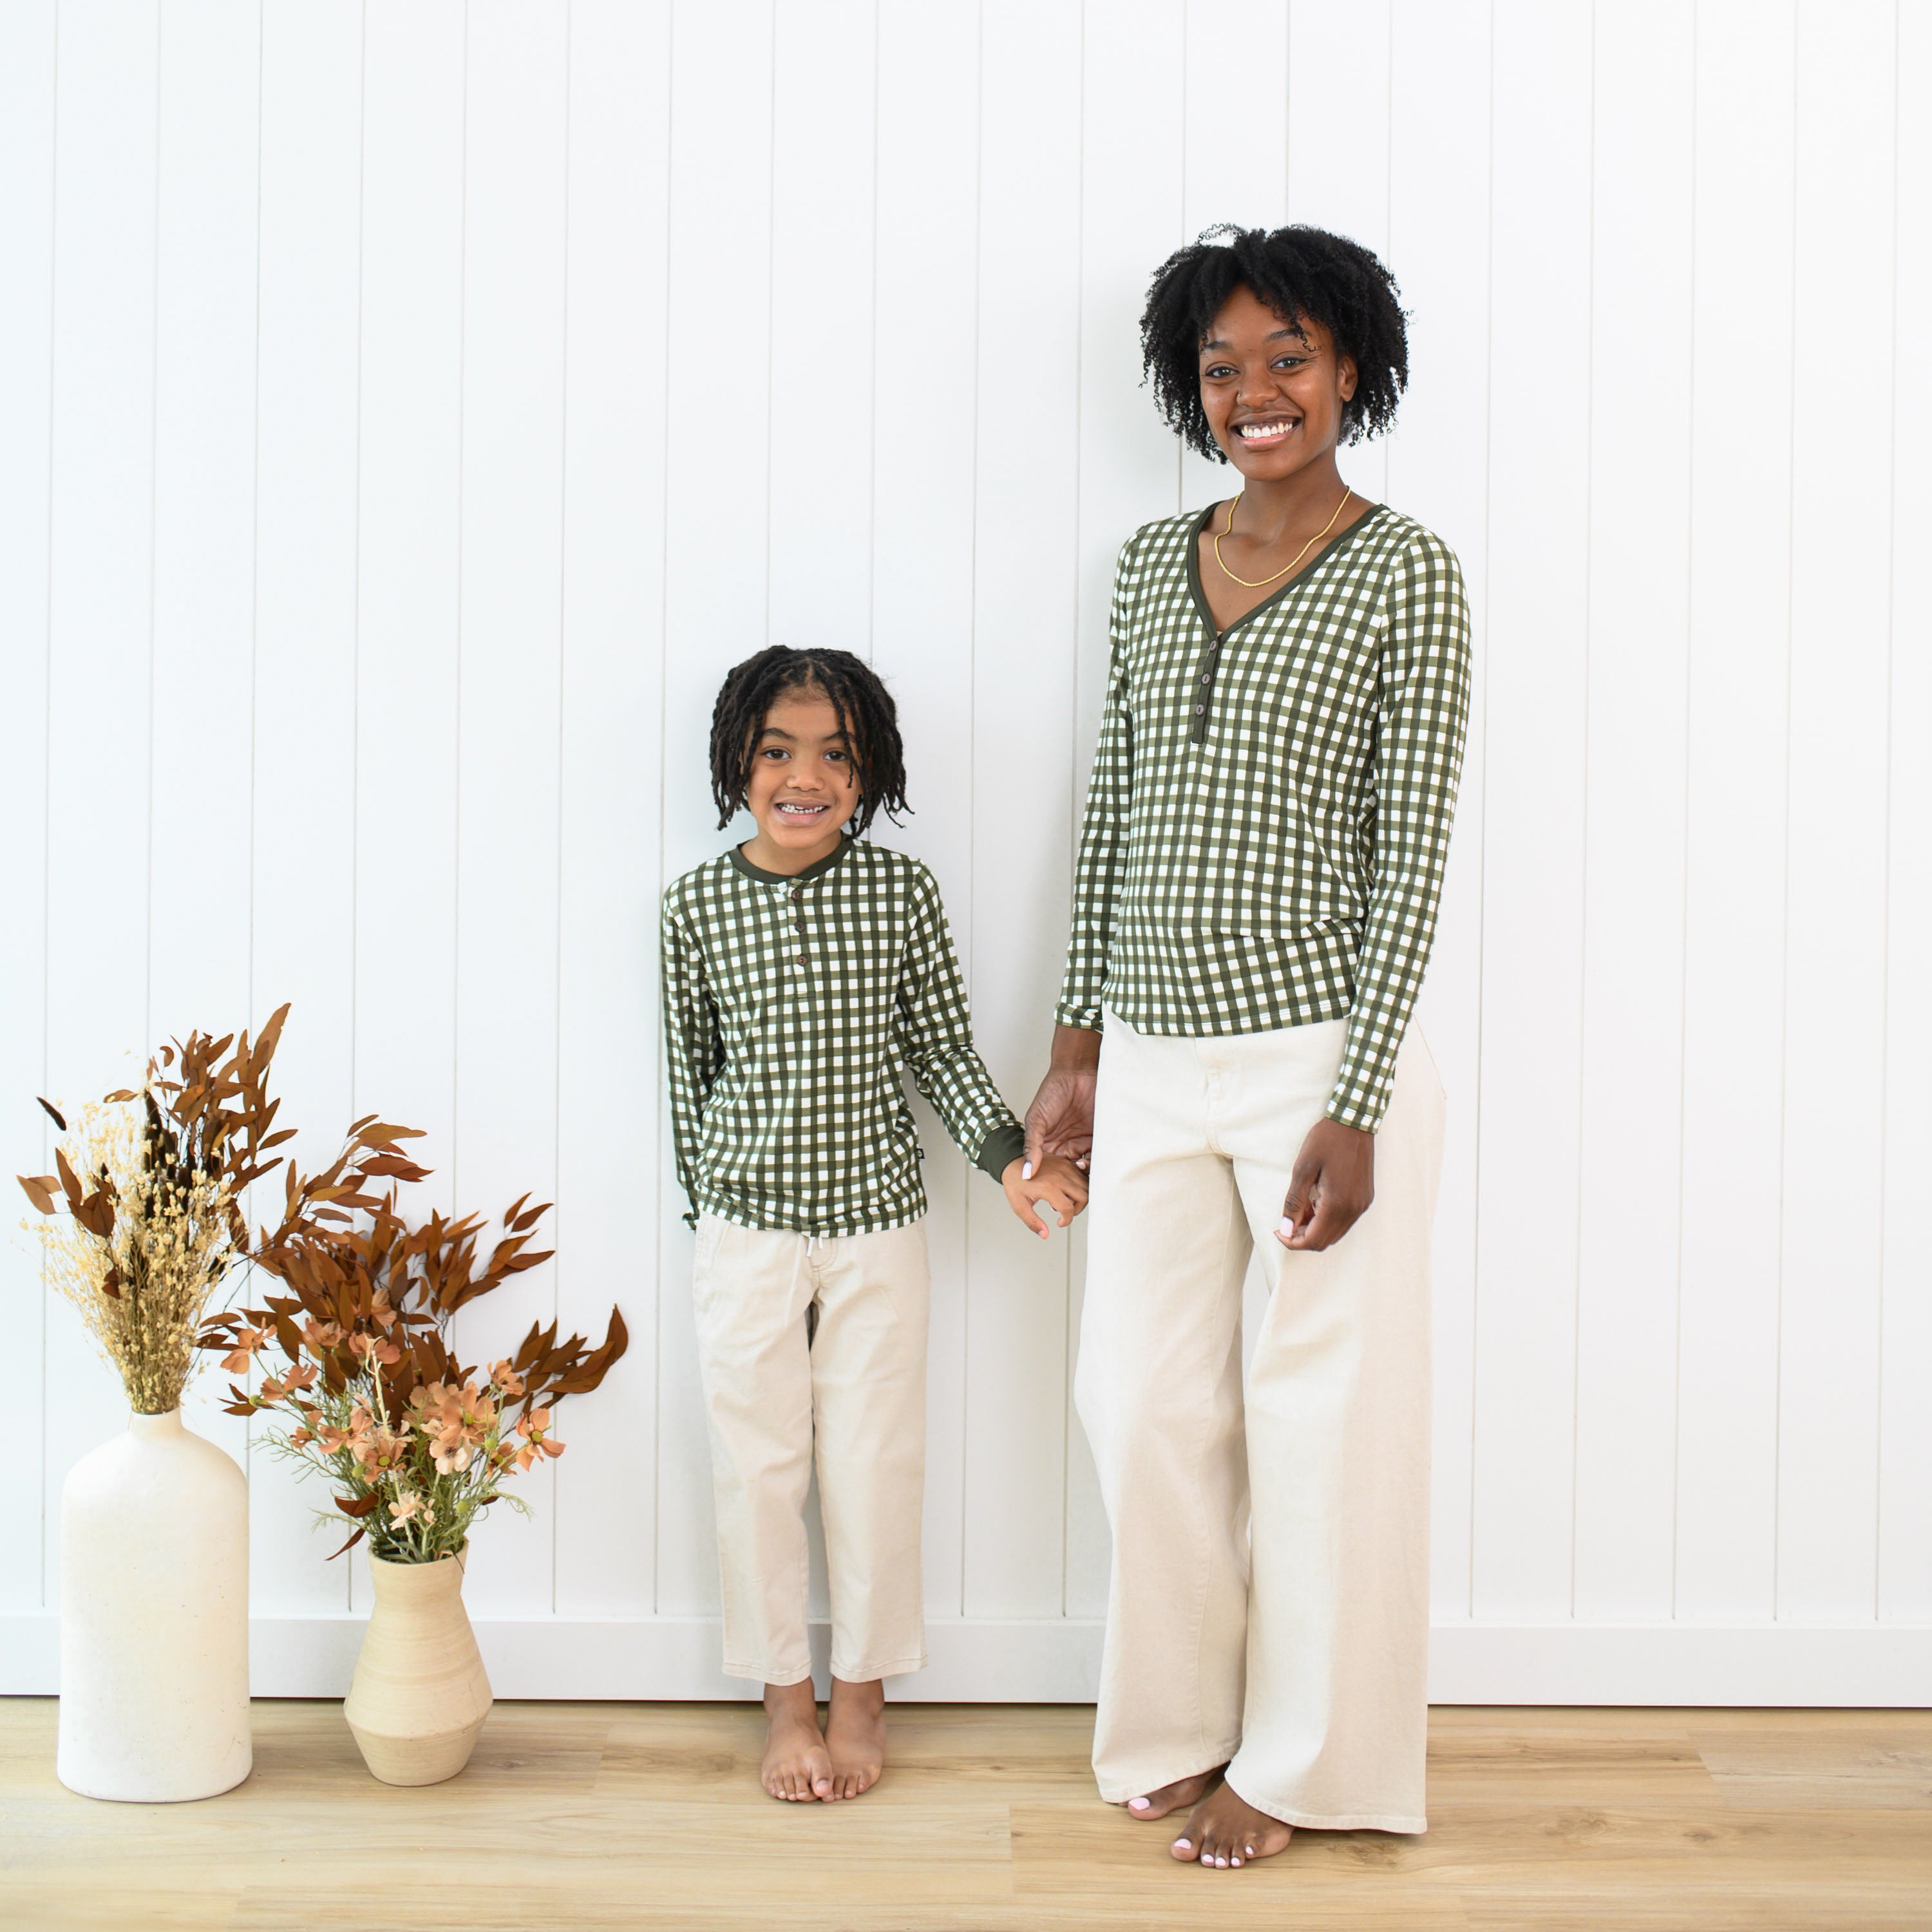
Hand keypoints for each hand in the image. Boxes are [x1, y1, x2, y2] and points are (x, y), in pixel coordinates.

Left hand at [1002, 1154, 1087, 1239]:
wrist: (1012, 1161)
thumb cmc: (1015, 1182)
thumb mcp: (1019, 1205)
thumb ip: (1032, 1222)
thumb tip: (1044, 1235)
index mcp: (1047, 1187)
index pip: (1068, 1209)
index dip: (1066, 1220)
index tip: (1059, 1223)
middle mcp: (1059, 1176)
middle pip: (1083, 1197)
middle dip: (1077, 1209)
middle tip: (1065, 1212)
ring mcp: (1064, 1168)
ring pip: (1086, 1186)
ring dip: (1080, 1197)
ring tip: (1066, 1200)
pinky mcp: (1066, 1163)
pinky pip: (1082, 1176)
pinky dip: (1080, 1185)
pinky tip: (1068, 1190)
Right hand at [1023, 1025, 1101, 1174]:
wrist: (1077, 1071)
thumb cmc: (1052, 1091)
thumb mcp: (1036, 1119)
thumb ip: (1032, 1146)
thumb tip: (1026, 1173)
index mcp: (1047, 1145)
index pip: (1049, 1171)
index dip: (1051, 1181)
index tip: (1053, 1187)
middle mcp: (1065, 1146)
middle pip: (1068, 1173)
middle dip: (1070, 1181)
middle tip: (1072, 1183)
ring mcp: (1082, 1142)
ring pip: (1085, 1167)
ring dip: (1086, 1173)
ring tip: (1083, 1167)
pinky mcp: (1098, 1136)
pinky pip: (1100, 1155)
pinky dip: (1100, 1162)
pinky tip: (1095, 1160)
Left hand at [1276, 1117, 1374, 1250]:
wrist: (1354, 1121)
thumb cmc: (1326, 1140)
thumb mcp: (1303, 1169)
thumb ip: (1294, 1202)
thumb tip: (1286, 1228)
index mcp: (1338, 1204)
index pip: (1313, 1240)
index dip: (1293, 1241)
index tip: (1278, 1231)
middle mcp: (1353, 1210)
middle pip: (1325, 1241)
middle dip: (1302, 1237)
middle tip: (1286, 1222)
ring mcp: (1362, 1205)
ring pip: (1335, 1232)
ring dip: (1314, 1228)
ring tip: (1299, 1210)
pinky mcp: (1365, 1198)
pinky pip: (1344, 1220)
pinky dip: (1327, 1219)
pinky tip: (1315, 1203)